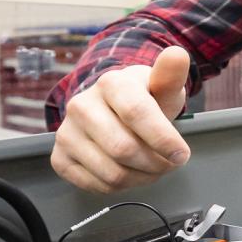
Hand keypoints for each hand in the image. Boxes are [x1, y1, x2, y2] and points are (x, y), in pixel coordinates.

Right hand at [50, 46, 191, 192]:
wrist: (112, 110)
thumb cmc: (144, 100)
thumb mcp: (162, 86)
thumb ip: (171, 75)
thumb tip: (178, 55)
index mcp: (110, 84)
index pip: (137, 114)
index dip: (164, 140)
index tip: (182, 154)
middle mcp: (81, 105)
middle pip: (125, 149)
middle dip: (156, 164)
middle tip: (169, 162)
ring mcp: (67, 132)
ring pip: (113, 173)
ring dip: (142, 178)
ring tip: (151, 166)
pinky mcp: (60, 157)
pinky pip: (97, 185)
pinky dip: (121, 186)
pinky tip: (128, 170)